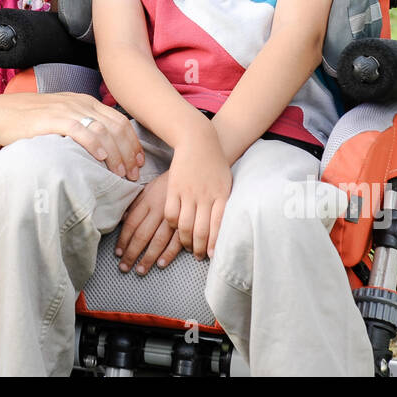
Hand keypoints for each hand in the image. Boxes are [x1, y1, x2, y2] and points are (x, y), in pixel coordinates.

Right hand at [0, 92, 142, 180]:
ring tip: (120, 173)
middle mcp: (81, 103)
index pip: (120, 120)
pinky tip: (101, 158)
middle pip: (117, 127)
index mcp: (86, 102)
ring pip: (103, 130)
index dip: (133, 143)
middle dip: (129, 152)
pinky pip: (81, 130)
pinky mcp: (54, 119)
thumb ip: (83, 126)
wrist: (0, 116)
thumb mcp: (63, 118)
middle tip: (133, 174)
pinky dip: (95, 144)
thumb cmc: (31, 122)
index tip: (139, 162)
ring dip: (116, 154)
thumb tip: (103, 149)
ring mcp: (68, 110)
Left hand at [114, 172, 183, 274]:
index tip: (118, 253)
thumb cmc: (170, 182)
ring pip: (158, 241)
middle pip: (142, 235)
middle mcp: (159, 210)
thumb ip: (137, 204)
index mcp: (148, 201)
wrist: (196, 171)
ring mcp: (174, 217)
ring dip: (148, 257)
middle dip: (132, 253)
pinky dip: (169, 253)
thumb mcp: (150, 188)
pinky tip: (161, 263)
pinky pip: (178, 241)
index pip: (132, 224)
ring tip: (140, 270)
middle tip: (124, 267)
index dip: (123, 240)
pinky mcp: (188, 222)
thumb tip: (123, 220)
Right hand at [163, 139, 230, 259]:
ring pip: (184, 225)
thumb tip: (225, 227)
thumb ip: (224, 203)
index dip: (214, 244)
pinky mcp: (174, 188)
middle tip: (198, 255)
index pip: (218, 226)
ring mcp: (188, 192)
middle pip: (200, 230)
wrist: (199, 141)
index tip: (212, 255)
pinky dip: (172, 225)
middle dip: (199, 248)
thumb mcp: (226, 183)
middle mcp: (205, 196)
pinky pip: (170, 213)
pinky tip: (175, 228)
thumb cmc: (215, 164)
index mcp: (221, 195)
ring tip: (187, 246)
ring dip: (185, 240)